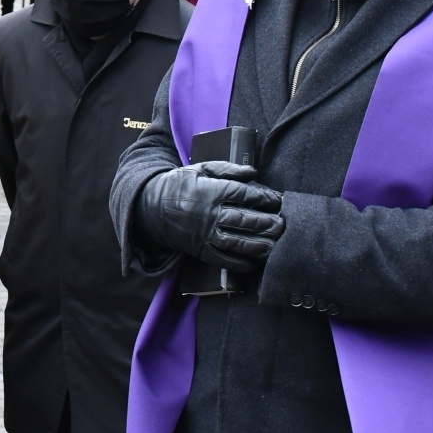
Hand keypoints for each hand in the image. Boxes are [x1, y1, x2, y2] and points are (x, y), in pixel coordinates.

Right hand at [135, 162, 284, 272]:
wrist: (150, 207)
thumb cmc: (179, 185)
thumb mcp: (199, 169)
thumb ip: (227, 169)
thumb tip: (253, 172)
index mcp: (209, 191)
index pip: (243, 194)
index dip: (263, 197)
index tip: (277, 200)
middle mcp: (208, 214)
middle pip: (243, 219)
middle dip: (266, 223)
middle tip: (282, 224)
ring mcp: (204, 234)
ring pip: (236, 242)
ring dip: (258, 245)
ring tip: (274, 245)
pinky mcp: (199, 249)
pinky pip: (222, 259)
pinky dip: (238, 264)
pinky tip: (253, 263)